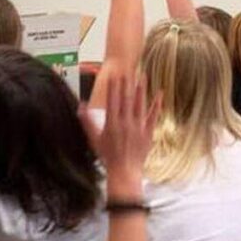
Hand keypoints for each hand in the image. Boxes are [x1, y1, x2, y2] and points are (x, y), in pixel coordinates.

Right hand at [80, 71, 159, 194]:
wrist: (124, 171)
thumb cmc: (108, 156)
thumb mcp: (94, 139)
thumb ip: (87, 122)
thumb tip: (80, 107)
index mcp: (112, 123)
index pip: (113, 100)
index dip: (114, 87)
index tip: (114, 75)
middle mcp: (125, 123)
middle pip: (126, 99)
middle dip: (127, 83)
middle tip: (128, 69)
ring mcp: (138, 127)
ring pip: (140, 104)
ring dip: (141, 89)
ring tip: (142, 76)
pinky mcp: (148, 132)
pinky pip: (153, 116)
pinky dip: (157, 105)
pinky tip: (159, 94)